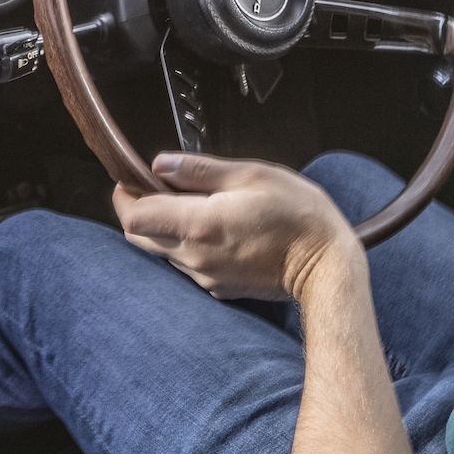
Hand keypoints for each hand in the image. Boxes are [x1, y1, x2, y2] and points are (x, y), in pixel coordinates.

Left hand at [113, 152, 360, 301]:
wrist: (327, 267)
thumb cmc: (299, 217)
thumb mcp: (252, 175)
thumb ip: (200, 170)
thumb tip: (160, 164)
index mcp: (199, 224)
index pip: (133, 216)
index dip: (126, 194)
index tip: (134, 178)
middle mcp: (194, 256)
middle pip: (138, 237)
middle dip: (139, 210)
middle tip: (158, 188)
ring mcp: (205, 276)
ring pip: (162, 251)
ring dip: (165, 228)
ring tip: (196, 205)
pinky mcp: (217, 288)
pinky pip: (186, 265)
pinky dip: (187, 246)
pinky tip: (216, 230)